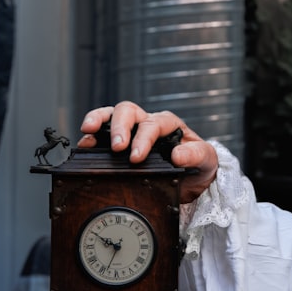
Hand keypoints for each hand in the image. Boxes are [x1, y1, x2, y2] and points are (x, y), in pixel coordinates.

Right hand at [79, 101, 218, 202]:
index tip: (136, 157)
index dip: (143, 138)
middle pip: (129, 111)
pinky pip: (102, 133)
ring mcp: (132, 131)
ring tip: (88, 131)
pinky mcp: (120, 143)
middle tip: (117, 147)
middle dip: (119, 127)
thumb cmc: (199, 164)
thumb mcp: (206, 159)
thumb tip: (177, 155)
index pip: (153, 124)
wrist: (193, 179)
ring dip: (98, 120)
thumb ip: (195, 155)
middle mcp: (148, 122)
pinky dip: (91, 136)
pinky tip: (85, 144)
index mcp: (168, 124)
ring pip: (111, 114)